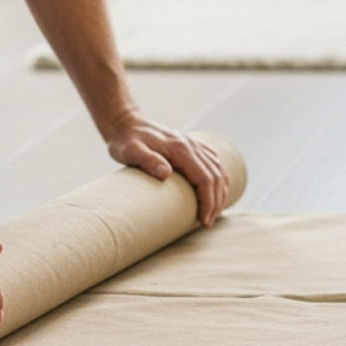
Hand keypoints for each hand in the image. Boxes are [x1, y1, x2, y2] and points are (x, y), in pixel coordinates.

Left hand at [103, 114, 230, 227]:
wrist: (125, 123)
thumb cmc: (125, 140)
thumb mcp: (130, 151)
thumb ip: (147, 161)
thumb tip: (165, 173)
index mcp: (180, 149)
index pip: (205, 178)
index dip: (208, 201)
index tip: (204, 220)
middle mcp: (191, 145)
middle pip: (215, 176)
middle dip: (216, 201)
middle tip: (208, 222)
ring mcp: (192, 144)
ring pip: (218, 169)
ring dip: (220, 191)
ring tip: (213, 212)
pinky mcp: (190, 145)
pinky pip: (213, 162)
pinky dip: (219, 178)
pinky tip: (215, 190)